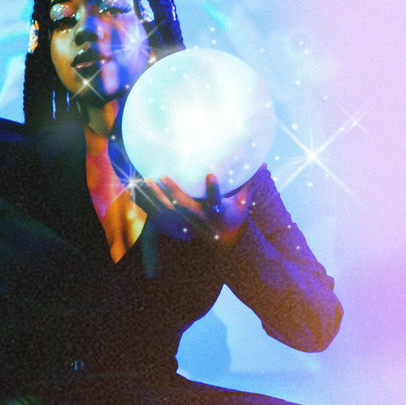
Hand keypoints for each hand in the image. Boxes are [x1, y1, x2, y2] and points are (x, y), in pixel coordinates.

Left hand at [135, 172, 253, 248]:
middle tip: (163, 176)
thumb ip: (250, 183)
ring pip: (170, 209)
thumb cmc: (234, 217)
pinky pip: (163, 213)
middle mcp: (201, 217)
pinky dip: (153, 202)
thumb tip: (262, 163)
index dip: (213, 189)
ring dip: (158, 196)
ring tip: (147, 179)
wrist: (223, 241)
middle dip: (173, 192)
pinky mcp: (180, 222)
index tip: (210, 175)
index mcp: (217, 212)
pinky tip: (142, 189)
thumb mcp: (244, 203)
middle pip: (185, 205)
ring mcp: (188, 221)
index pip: (216, 200)